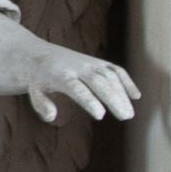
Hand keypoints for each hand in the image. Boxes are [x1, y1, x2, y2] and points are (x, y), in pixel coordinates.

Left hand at [15, 37, 138, 124]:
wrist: (41, 55)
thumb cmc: (40, 79)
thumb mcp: (34, 91)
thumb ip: (41, 104)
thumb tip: (52, 116)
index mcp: (60, 75)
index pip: (77, 88)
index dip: (89, 100)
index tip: (100, 115)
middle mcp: (77, 67)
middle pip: (98, 81)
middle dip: (112, 98)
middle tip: (125, 116)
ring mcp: (89, 63)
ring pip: (109, 75)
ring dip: (122, 93)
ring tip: (129, 114)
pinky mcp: (98, 62)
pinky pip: (115, 69)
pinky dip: (126, 80)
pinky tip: (136, 96)